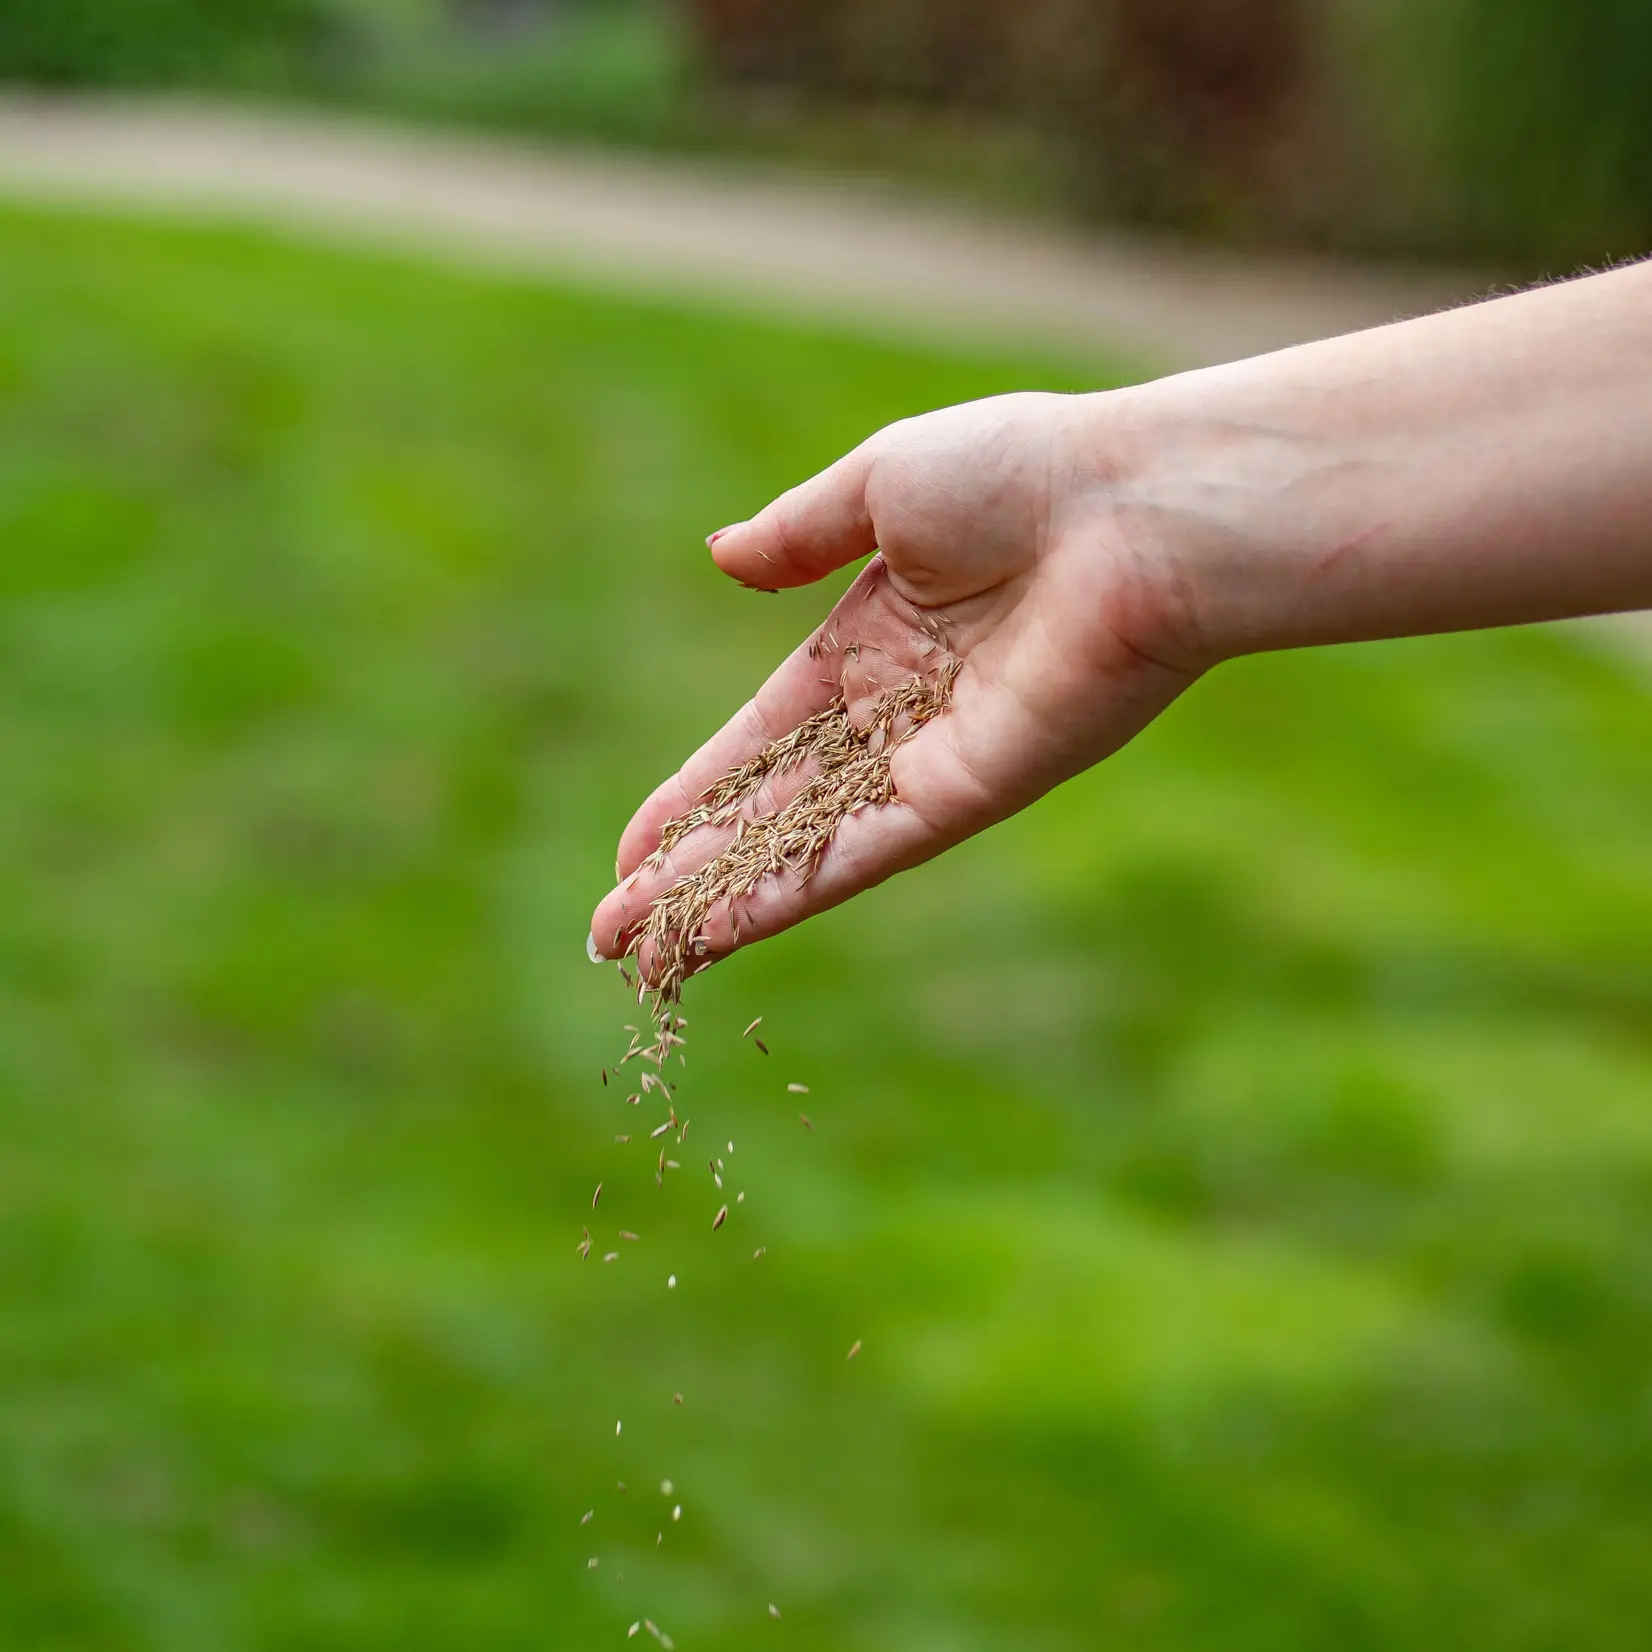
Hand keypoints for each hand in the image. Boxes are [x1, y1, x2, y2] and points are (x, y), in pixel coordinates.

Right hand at [588, 389, 1201, 964]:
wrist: (1138, 512)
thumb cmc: (1024, 472)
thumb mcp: (883, 482)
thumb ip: (798, 531)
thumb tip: (721, 556)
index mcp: (870, 637)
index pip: (758, 737)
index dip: (692, 793)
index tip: (634, 848)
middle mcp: (894, 712)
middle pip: (768, 809)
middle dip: (688, 871)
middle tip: (613, 932)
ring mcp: (928, 760)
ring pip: (800, 845)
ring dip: (720, 901)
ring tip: (644, 957)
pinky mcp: (966, 795)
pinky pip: (858, 853)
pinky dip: (786, 894)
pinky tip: (719, 933)